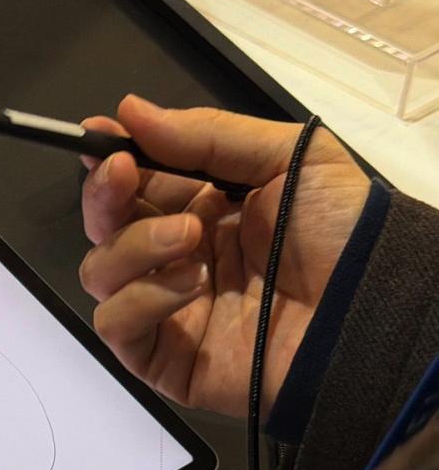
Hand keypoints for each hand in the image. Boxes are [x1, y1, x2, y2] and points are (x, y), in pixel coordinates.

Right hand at [77, 95, 368, 417]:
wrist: (372, 308)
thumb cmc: (343, 231)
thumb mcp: (291, 158)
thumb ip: (207, 133)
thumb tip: (127, 111)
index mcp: (203, 209)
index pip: (134, 185)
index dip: (110, 162)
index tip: (97, 136)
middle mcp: (176, 257)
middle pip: (103, 227)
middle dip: (105, 195)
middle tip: (124, 174)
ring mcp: (167, 309)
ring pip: (99, 272)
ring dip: (133, 245)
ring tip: (189, 237)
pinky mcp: (163, 358)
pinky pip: (115, 324)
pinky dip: (142, 298)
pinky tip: (191, 284)